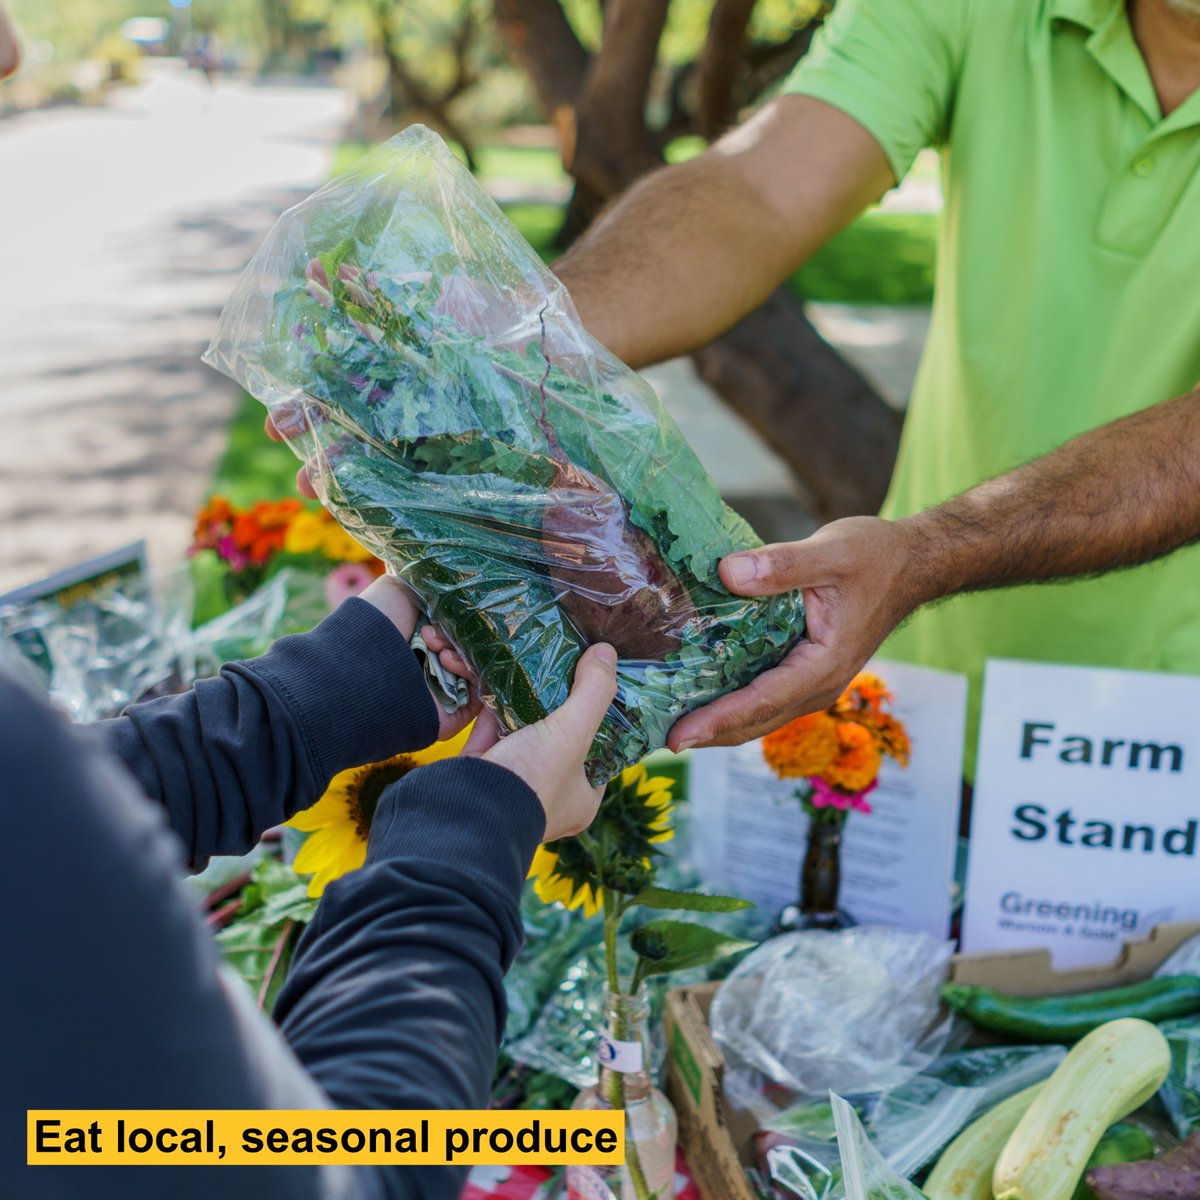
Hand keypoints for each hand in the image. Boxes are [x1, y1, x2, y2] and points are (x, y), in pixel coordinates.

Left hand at [359, 576, 480, 741]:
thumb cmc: (374, 627)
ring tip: (437, 650)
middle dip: (457, 634)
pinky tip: (446, 662)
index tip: (436, 613)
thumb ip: (427, 581)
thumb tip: (453, 578)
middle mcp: (435, 662)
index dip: (455, 615)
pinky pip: (482, 690)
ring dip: (462, 651)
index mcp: (422, 636)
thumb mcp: (398, 586)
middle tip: (431, 633)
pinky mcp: (458, 711)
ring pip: (478, 664)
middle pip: (470, 643)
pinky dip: (470, 671)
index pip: (458, 623)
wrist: (358, 674)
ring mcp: (447, 688)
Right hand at [458, 643, 618, 841]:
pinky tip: (502, 675)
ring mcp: (515, 780)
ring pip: (526, 733)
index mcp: (581, 799)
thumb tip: (607, 652)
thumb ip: (593, 692)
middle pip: (562, 739)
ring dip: (528, 702)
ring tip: (537, 664)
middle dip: (561, 706)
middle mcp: (551, 793)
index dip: (602, 720)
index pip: (602, 754)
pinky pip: (494, 729)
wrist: (463, 807)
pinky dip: (497, 705)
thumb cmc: (531, 779)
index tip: (599, 686)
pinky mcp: (484, 765)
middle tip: (567, 669)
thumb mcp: (572, 733)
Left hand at [667, 516, 922, 750]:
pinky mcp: (804, 670)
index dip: (718, 720)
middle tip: (657, 740)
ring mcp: (812, 681)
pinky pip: (764, 695)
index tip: (678, 735)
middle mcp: (818, 684)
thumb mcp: (831, 552)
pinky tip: (698, 694)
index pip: (763, 701)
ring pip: (759, 714)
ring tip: (668, 726)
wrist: (911, 563)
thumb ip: (782, 565)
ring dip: (717, 724)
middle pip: (755, 721)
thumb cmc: (875, 555)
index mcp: (825, 665)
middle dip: (707, 734)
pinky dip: (731, 702)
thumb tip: (727, 574)